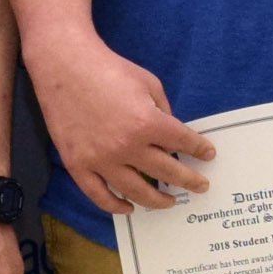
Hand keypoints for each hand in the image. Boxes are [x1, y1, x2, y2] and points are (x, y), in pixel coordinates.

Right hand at [30, 37, 213, 213]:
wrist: (64, 66)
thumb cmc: (109, 69)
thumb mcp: (148, 83)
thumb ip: (163, 111)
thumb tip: (172, 134)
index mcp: (147, 123)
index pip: (182, 143)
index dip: (199, 149)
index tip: (207, 155)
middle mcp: (127, 147)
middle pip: (166, 172)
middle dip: (188, 180)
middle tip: (201, 186)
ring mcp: (100, 160)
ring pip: (136, 191)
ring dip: (157, 200)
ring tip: (170, 202)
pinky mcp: (78, 165)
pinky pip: (99, 195)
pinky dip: (115, 206)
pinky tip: (128, 207)